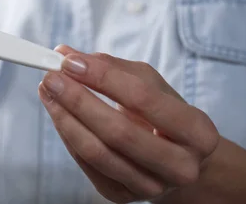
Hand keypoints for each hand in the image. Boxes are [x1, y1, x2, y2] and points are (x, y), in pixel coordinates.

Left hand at [39, 45, 219, 202]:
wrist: (176, 160)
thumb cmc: (163, 115)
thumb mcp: (150, 84)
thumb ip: (110, 67)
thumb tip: (66, 55)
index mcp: (198, 132)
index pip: (143, 99)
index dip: (103, 78)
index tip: (70, 61)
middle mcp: (180, 167)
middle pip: (118, 132)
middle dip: (77, 100)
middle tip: (51, 77)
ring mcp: (150, 187)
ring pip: (97, 152)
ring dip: (64, 117)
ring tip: (47, 91)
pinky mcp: (122, 196)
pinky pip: (86, 164)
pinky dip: (67, 134)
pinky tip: (57, 112)